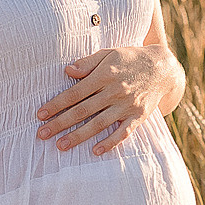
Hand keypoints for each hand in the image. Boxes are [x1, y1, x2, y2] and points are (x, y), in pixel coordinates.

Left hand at [36, 45, 180, 153]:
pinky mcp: (138, 116)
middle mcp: (114, 91)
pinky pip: (123, 133)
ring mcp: (127, 105)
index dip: (56, 104)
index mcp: (104, 74)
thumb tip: (67, 71)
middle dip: (60, 123)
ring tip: (61, 145)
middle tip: (42, 134)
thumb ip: (88, 63)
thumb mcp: (109, 53)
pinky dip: (110, 142)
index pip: (75, 92)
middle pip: (82, 110)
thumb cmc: (131, 58)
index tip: (40, 114)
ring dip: (79, 136)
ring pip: (98, 124)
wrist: (164, 68)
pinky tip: (95, 151)